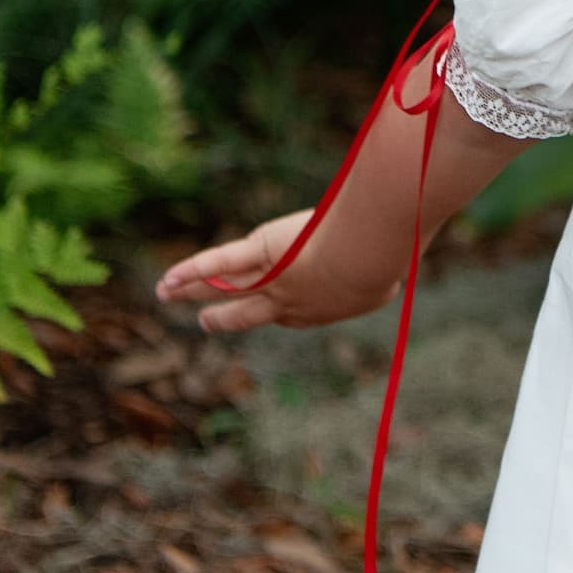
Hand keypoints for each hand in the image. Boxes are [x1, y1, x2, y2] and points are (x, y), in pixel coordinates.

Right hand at [154, 211, 400, 332]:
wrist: (368, 255)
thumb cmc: (386, 259)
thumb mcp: (391, 270)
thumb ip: (388, 266)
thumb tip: (406, 250)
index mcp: (320, 310)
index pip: (291, 314)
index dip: (281, 312)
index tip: (275, 311)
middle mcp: (289, 303)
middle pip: (248, 313)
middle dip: (225, 317)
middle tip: (207, 321)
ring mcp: (271, 281)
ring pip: (225, 289)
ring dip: (194, 292)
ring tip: (168, 295)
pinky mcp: (261, 254)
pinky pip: (218, 263)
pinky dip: (190, 270)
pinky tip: (166, 280)